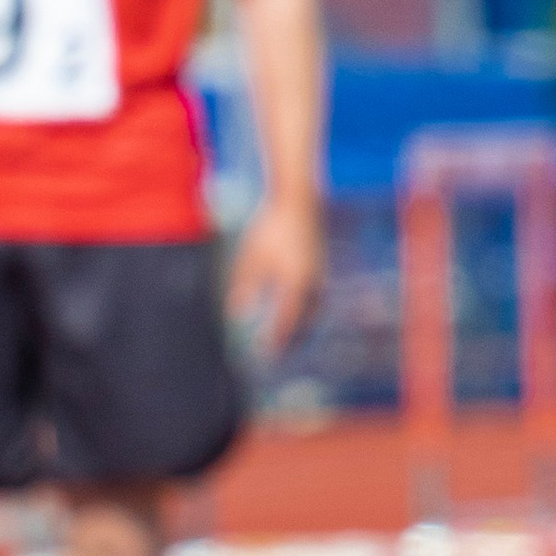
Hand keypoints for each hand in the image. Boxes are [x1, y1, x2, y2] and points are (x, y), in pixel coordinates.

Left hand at [227, 194, 322, 362]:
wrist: (297, 200)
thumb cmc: (270, 228)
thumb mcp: (251, 258)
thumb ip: (244, 287)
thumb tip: (235, 315)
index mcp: (295, 283)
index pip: (287, 321)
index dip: (277, 340)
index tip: (266, 355)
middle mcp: (312, 282)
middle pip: (304, 321)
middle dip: (291, 339)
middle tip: (275, 355)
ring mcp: (319, 274)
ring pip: (313, 310)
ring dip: (301, 327)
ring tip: (286, 340)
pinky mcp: (320, 266)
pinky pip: (315, 297)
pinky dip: (306, 311)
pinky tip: (294, 312)